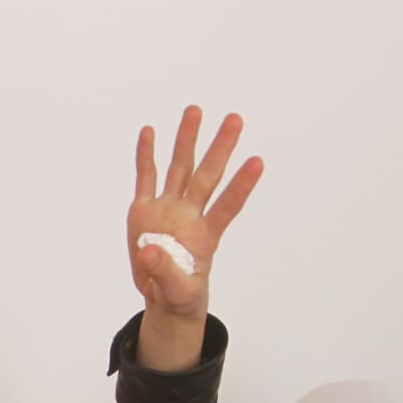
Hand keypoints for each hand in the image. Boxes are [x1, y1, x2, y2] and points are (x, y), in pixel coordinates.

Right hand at [129, 105, 263, 370]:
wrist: (162, 292)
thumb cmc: (178, 291)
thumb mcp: (176, 291)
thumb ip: (165, 272)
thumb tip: (148, 251)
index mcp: (204, 236)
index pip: (227, 207)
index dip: (241, 187)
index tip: (257, 162)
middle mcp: (189, 215)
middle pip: (207, 176)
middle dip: (220, 148)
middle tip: (235, 119)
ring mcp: (167, 209)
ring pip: (180, 169)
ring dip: (187, 140)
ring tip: (195, 111)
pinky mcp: (144, 211)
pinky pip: (146, 179)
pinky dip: (147, 156)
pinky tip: (149, 132)